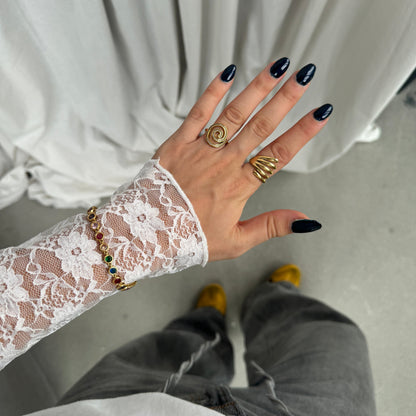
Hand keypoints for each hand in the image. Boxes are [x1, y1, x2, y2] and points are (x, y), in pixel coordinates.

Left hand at [154, 60, 331, 260]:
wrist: (147, 233)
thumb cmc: (190, 239)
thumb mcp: (236, 241)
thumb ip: (271, 226)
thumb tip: (306, 221)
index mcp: (240, 186)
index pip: (279, 155)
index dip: (303, 133)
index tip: (321, 113)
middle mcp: (224, 164)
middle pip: (261, 126)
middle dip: (286, 99)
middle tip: (305, 76)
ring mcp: (201, 151)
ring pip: (234, 114)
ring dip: (257, 89)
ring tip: (277, 67)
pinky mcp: (178, 143)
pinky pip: (197, 113)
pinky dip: (212, 93)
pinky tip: (228, 73)